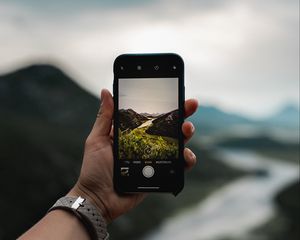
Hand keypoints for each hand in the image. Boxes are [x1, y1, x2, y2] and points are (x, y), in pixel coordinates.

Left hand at [68, 89, 197, 222]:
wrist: (98, 199)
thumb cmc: (94, 169)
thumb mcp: (97, 139)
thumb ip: (104, 117)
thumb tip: (106, 92)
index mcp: (133, 134)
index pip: (152, 116)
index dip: (165, 106)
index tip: (176, 95)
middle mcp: (146, 144)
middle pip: (169, 127)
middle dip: (183, 115)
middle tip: (190, 105)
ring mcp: (155, 159)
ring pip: (177, 144)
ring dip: (186, 135)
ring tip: (187, 130)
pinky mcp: (160, 174)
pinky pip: (178, 166)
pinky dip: (186, 160)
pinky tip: (185, 156)